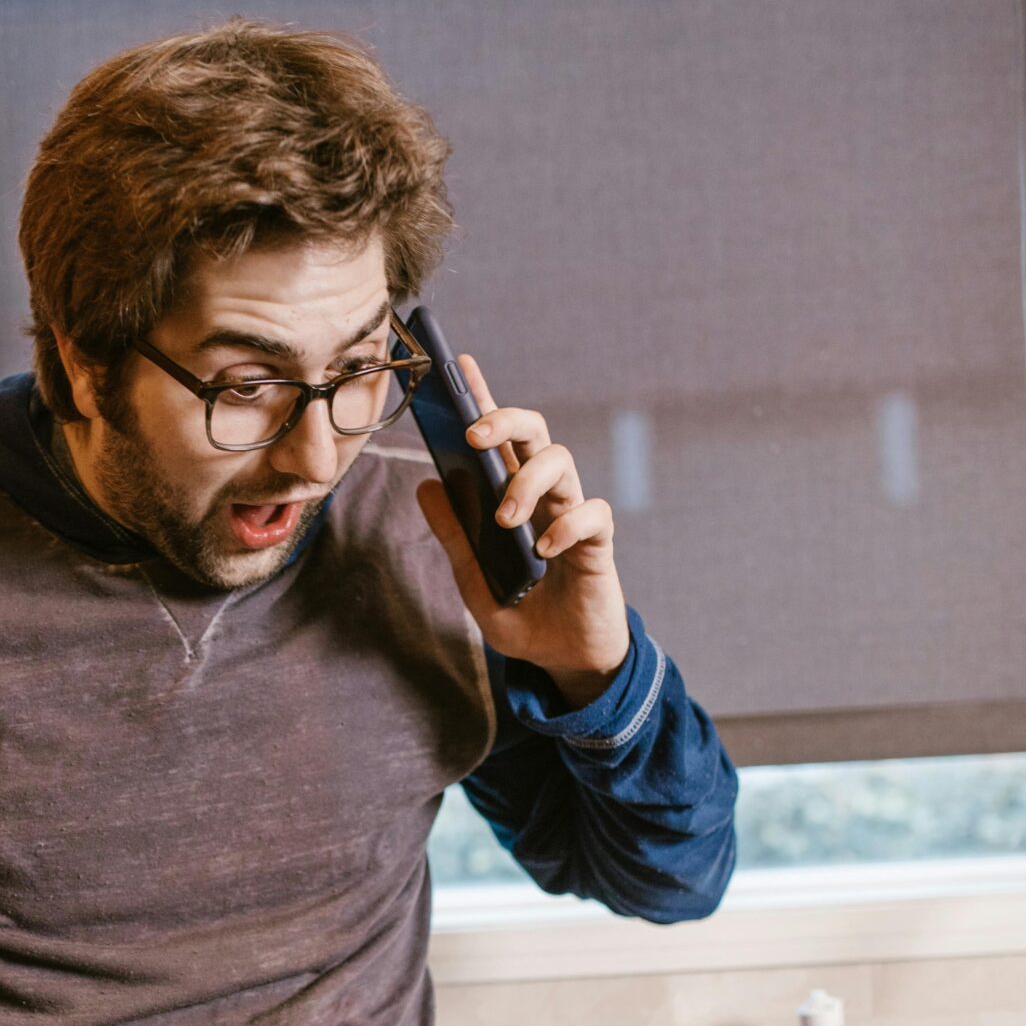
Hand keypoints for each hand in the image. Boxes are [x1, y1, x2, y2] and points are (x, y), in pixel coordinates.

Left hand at [417, 354, 629, 706]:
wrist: (566, 662)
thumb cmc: (525, 618)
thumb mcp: (476, 582)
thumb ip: (455, 538)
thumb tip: (425, 485)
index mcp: (511, 498)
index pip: (498, 439)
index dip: (483, 397)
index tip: (459, 363)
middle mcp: (544, 497)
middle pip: (534, 433)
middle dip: (505, 421)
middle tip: (475, 437)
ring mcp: (573, 516)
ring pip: (562, 461)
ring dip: (527, 483)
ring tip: (506, 519)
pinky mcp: (599, 545)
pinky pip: (592, 514)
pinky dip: (566, 526)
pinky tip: (543, 552)